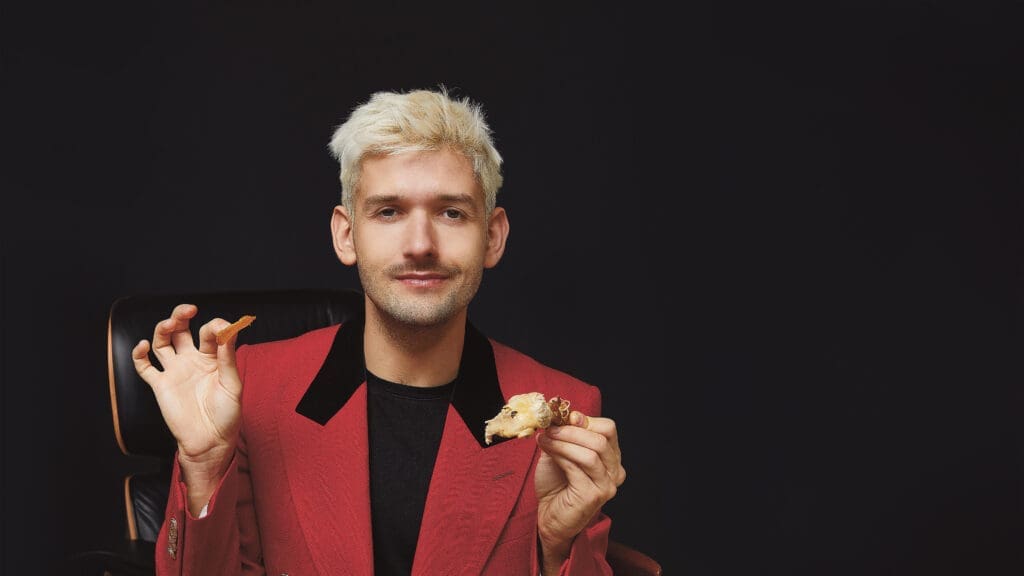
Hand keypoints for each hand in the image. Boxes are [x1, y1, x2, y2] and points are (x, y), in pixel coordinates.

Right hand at [132, 304, 242, 509]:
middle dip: (181, 316)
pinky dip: (139, 355)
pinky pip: (145, 367)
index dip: (214, 326)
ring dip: (163, 328)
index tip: (221, 327)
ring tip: (169, 324)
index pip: (209, 333)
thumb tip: (229, 331)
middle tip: (187, 310)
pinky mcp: (161, 385)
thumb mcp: (232, 384)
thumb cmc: (227, 415)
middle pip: (182, 329)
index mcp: (213, 358)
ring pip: (163, 342)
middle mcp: (192, 360)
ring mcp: (175, 371)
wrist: (210, 442)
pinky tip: (143, 346)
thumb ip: (227, 358)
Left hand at [534, 411, 625, 572]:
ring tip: (545, 438)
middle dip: (572, 430)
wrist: (550, 517)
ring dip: (564, 442)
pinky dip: (560, 455)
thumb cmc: (556, 485)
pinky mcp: (594, 496)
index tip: (565, 417)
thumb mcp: (561, 452)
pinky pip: (577, 468)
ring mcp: (607, 485)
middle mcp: (614, 471)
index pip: (609, 429)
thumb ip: (564, 435)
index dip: (587, 420)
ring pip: (590, 453)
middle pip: (601, 439)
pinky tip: (546, 450)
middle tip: (550, 428)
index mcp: (611, 457)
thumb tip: (559, 414)